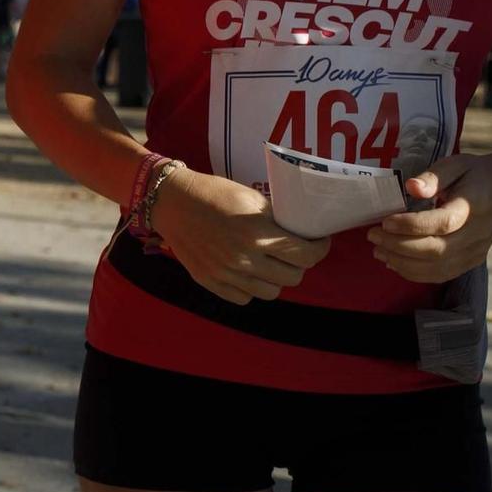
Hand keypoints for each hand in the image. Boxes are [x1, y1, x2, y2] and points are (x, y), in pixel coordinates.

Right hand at [148, 167, 330, 304]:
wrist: (172, 202)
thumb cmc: (214, 193)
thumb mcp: (251, 198)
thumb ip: (276, 220)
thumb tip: (302, 234)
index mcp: (257, 233)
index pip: (306, 256)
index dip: (320, 249)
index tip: (318, 242)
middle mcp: (243, 258)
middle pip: (293, 277)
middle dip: (299, 263)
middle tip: (294, 251)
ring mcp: (225, 274)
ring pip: (272, 292)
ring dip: (276, 278)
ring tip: (271, 263)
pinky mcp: (210, 282)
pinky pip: (245, 298)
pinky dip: (251, 287)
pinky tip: (248, 271)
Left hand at [368, 151, 491, 283]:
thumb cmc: (475, 175)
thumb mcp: (456, 164)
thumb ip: (433, 176)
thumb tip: (411, 187)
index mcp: (473, 207)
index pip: (442, 223)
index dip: (410, 225)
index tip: (385, 221)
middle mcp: (477, 234)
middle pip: (436, 250)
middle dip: (398, 245)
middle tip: (372, 235)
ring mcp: (476, 252)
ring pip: (436, 268)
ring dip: (402, 262)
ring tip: (378, 249)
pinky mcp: (471, 262)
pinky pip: (441, 275)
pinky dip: (414, 272)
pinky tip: (394, 262)